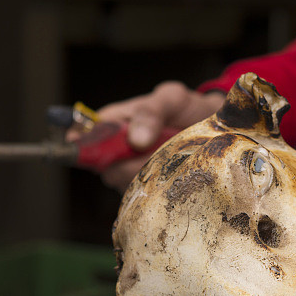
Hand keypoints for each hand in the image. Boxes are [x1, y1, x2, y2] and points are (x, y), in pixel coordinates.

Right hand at [68, 82, 224, 191]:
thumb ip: (152, 112)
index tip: (84, 147)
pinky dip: (158, 186)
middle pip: (106, 167)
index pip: (85, 134)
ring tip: (170, 155)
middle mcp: (116, 151)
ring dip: (149, 173)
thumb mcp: (172, 99)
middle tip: (155, 149)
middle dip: (130, 162)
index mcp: (114, 123)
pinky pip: (144, 196)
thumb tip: (135, 140)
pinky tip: (172, 171)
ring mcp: (129, 173)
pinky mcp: (144, 192)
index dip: (81, 143)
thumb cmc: (187, 109)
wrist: (213, 130)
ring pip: (127, 183)